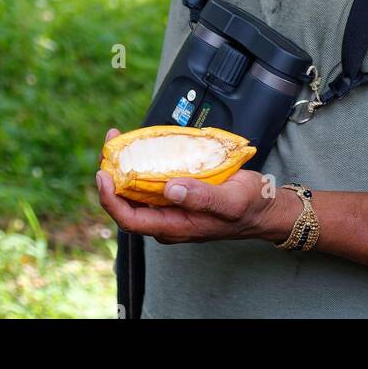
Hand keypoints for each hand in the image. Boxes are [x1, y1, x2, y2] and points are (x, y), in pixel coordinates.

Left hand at [96, 128, 289, 243]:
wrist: (264, 207)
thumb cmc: (249, 206)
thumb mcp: (230, 201)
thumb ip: (202, 198)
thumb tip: (171, 188)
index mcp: (175, 227)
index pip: (130, 220)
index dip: (110, 200)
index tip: (102, 175)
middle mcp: (167, 219)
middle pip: (127, 203)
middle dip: (111, 177)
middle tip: (109, 146)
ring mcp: (171, 207)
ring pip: (136, 191)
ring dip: (123, 167)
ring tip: (119, 141)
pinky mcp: (177, 194)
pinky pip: (151, 181)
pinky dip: (141, 163)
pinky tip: (141, 146)